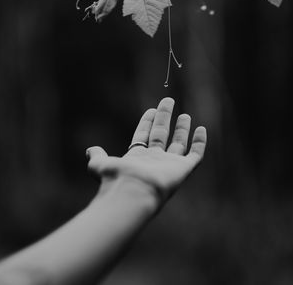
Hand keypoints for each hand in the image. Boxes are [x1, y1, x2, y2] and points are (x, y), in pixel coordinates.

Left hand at [87, 97, 206, 204]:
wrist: (133, 192)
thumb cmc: (116, 179)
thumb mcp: (100, 165)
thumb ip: (96, 157)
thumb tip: (90, 150)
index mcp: (137, 158)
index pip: (144, 136)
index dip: (147, 122)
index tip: (151, 110)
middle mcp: (154, 160)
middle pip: (161, 135)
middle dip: (164, 118)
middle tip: (168, 101)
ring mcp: (169, 165)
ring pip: (178, 143)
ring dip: (182, 129)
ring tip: (184, 115)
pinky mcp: (183, 169)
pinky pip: (195, 154)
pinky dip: (200, 142)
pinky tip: (201, 129)